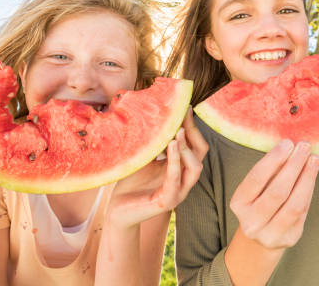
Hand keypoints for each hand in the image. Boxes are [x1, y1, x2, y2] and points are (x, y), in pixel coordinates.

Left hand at [106, 108, 207, 228]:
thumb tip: (154, 113)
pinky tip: (171, 146)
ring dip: (187, 148)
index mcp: (181, 167)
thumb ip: (153, 140)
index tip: (184, 107)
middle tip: (182, 115)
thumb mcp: (144, 156)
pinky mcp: (166, 201)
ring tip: (177, 132)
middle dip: (193, 132)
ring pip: (195, 167)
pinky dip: (175, 162)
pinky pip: (175, 180)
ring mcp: (178, 192)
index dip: (192, 126)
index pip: (196, 144)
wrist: (117, 210)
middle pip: (201, 153)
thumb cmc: (132, 182)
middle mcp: (184, 179)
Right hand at [229, 140, 318, 249]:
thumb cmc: (260, 200)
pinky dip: (309, 191)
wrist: (262, 234)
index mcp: (238, 204)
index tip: (288, 143)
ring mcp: (270, 234)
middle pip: (277, 192)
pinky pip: (303, 212)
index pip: (256, 178)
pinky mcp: (289, 239)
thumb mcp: (257, 186)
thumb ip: (271, 170)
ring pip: (294, 204)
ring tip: (314, 160)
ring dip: (307, 179)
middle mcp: (251, 222)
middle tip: (305, 147)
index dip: (273, 160)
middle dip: (293, 166)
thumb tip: (291, 146)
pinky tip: (312, 175)